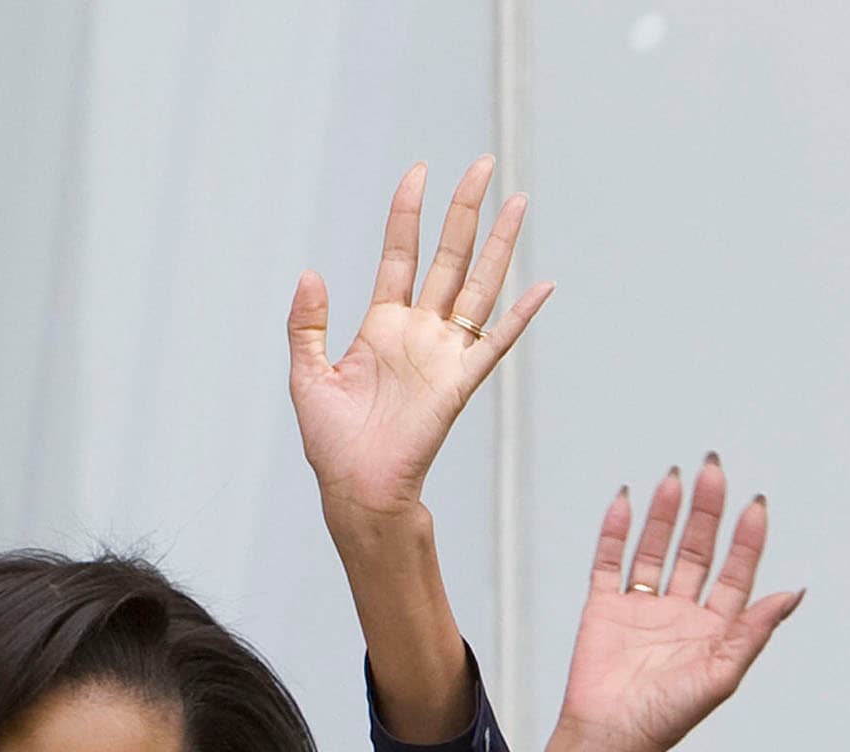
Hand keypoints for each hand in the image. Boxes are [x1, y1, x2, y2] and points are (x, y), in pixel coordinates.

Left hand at [287, 158, 547, 533]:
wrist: (357, 489)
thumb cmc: (333, 443)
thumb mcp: (307, 375)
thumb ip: (306, 325)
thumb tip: (309, 273)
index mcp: (382, 324)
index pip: (400, 253)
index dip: (408, 212)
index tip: (419, 171)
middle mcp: (419, 331)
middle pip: (448, 256)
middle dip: (465, 209)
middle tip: (483, 163)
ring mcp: (444, 354)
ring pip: (478, 285)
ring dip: (499, 244)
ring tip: (518, 202)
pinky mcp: (460, 383)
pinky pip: (496, 343)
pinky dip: (521, 317)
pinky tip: (543, 286)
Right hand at [527, 463, 806, 751]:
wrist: (609, 736)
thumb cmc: (666, 718)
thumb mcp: (722, 675)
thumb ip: (755, 632)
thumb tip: (794, 593)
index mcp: (713, 629)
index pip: (735, 572)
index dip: (747, 539)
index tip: (755, 505)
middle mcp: (680, 613)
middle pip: (697, 549)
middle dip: (707, 510)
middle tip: (713, 470)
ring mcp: (641, 607)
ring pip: (656, 548)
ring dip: (666, 514)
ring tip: (675, 478)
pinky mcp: (604, 607)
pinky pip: (610, 561)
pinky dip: (617, 531)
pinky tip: (628, 502)